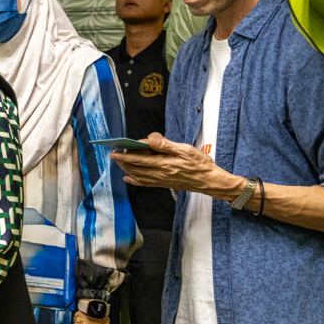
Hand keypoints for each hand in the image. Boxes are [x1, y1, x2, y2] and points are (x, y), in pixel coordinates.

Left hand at [110, 132, 237, 194]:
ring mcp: (162, 180)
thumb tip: (150, 139)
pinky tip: (128, 179)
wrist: (210, 181)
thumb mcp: (185, 149)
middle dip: (123, 162)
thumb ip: (165, 145)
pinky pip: (146, 183)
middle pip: (136, 168)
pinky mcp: (165, 184)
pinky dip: (135, 181)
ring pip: (139, 176)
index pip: (140, 159)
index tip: (116, 149)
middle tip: (113, 155)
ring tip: (119, 163)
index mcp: (164, 164)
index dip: (126, 155)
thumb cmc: (200, 163)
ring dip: (127, 169)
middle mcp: (160, 174)